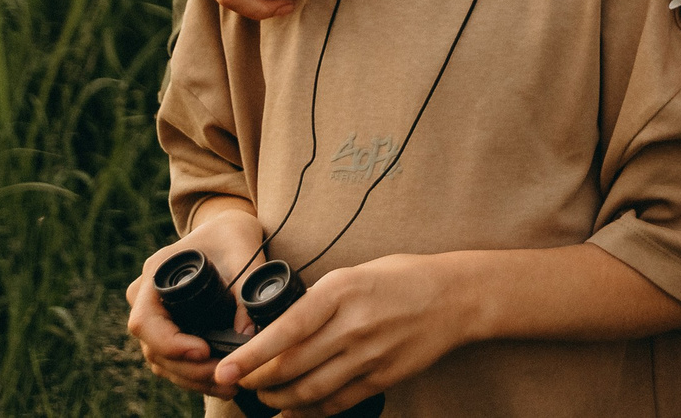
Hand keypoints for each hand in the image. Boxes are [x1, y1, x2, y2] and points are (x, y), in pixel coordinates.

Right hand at [126, 209, 266, 393]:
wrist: (227, 229)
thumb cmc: (233, 232)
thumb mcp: (244, 247)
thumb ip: (246, 284)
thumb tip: (247, 334)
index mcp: (156, 272)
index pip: (145, 320)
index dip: (170, 343)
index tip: (204, 350)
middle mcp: (146, 297)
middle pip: (152, 348)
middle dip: (188, 369)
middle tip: (226, 378)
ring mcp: (154, 316)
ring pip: (161, 361)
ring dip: (192, 379)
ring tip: (230, 386)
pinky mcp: (168, 329)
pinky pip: (172, 361)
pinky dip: (194, 376)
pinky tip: (223, 383)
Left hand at [221, 255, 460, 415]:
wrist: (455, 297)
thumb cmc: (402, 278)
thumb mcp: (354, 275)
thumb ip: (318, 301)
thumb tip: (278, 330)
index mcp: (341, 291)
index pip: (285, 330)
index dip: (250, 356)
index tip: (225, 370)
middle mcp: (353, 325)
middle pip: (291, 367)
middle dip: (257, 381)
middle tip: (239, 383)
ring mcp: (369, 355)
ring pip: (309, 391)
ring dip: (279, 400)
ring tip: (265, 396)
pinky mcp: (382, 377)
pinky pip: (336, 403)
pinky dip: (310, 412)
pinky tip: (295, 411)